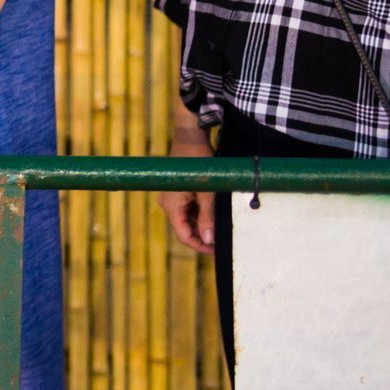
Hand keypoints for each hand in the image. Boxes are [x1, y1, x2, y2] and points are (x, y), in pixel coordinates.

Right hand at [159, 131, 216, 253]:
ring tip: (219, 227)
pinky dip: (199, 214)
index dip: (201, 246)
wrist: (190, 138)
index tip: (217, 251)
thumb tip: (208, 239)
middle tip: (222, 241)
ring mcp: (171, 197)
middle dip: (202, 236)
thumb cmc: (199, 164)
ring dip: (202, 225)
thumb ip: (207, 217)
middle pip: (184, 229)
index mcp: (171, 206)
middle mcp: (167, 204)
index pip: (184, 236)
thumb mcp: (207, 193)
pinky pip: (187, 209)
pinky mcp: (176, 191)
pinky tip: (212, 214)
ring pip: (186, 220)